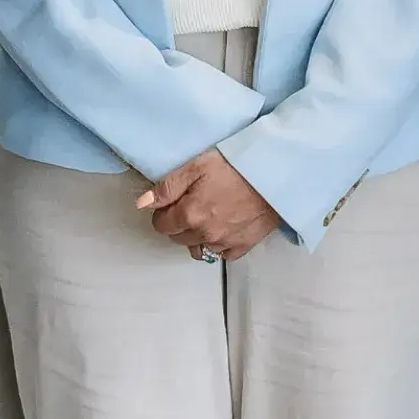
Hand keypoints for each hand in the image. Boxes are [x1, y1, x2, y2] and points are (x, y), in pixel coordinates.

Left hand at [137, 150, 281, 261]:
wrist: (276, 175)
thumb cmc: (236, 165)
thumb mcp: (197, 166)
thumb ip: (167, 187)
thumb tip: (143, 203)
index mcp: (190, 215)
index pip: (161, 225)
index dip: (163, 212)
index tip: (173, 201)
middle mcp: (205, 235)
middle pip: (178, 238)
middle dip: (178, 223)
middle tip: (191, 203)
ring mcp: (225, 243)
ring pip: (198, 248)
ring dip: (197, 236)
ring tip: (208, 216)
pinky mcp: (244, 246)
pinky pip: (222, 253)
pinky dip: (219, 244)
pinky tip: (224, 226)